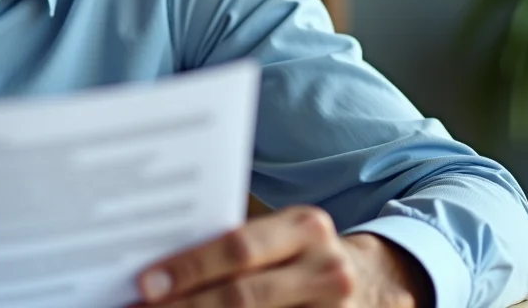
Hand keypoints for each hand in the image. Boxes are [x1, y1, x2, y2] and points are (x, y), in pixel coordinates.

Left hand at [132, 205, 433, 306]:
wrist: (382, 280)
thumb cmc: (305, 253)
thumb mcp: (284, 236)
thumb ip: (237, 246)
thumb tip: (159, 269)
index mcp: (305, 227)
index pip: (239, 249)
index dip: (190, 268)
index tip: (145, 283)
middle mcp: (325, 268)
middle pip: (245, 296)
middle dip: (188, 306)